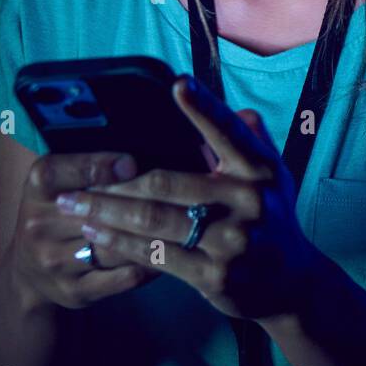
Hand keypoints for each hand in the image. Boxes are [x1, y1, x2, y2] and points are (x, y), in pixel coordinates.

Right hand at [9, 151, 160, 310]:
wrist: (30, 271)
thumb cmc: (59, 212)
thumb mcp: (63, 181)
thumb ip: (91, 168)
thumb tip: (131, 164)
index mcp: (37, 189)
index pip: (63, 172)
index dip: (97, 167)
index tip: (132, 164)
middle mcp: (38, 226)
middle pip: (96, 213)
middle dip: (137, 204)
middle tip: (174, 197)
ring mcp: (55, 262)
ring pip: (115, 247)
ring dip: (150, 237)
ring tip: (181, 224)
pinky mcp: (75, 291)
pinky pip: (124, 277)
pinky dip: (151, 263)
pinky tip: (171, 252)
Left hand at [55, 76, 326, 321]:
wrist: (291, 282)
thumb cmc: (270, 217)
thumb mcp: (273, 176)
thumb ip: (252, 142)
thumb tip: (242, 112)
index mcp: (261, 170)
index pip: (228, 133)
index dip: (203, 108)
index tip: (178, 84)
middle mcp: (250, 201)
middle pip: (168, 184)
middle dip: (116, 182)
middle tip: (78, 181)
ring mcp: (232, 241)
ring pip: (155, 220)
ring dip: (107, 213)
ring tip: (74, 206)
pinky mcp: (215, 275)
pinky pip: (157, 255)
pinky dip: (122, 244)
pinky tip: (96, 235)